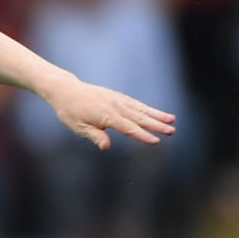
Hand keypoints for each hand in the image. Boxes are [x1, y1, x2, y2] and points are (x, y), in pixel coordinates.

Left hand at [47, 77, 175, 149]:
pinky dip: (148, 108)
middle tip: (172, 131)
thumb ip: (95, 136)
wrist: (67, 90)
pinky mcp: (118, 97)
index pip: (128, 128)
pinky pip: (136, 104)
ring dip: (157, 115)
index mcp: (107, 116)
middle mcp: (116, 107)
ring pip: (141, 109)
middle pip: (140, 118)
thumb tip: (106, 147)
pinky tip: (157, 113)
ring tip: (172, 120)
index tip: (156, 141)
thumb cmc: (70, 111)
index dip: (142, 136)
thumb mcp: (79, 127)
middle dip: (157, 125)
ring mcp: (118, 100)